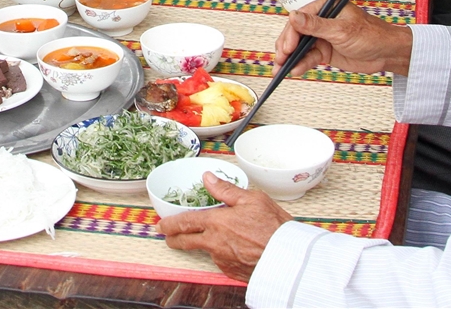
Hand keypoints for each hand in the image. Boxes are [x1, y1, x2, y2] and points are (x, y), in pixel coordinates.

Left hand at [159, 173, 291, 281]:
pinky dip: (223, 253)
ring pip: (206, 250)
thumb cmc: (274, 227)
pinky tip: (234, 247)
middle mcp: (215, 243)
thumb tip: (208, 178)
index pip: (185, 223)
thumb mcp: (252, 199)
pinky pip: (222, 260)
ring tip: (213, 237)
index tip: (162, 224)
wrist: (288, 257)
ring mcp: (223, 260)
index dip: (170, 224)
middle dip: (174, 239)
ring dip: (204, 244)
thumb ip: (226, 190)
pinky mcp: (232, 272)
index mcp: (217, 223)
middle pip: (186, 242)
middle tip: (168, 237)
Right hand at [274, 0, 414, 76]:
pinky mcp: (325, 50)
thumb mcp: (341, 30)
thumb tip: (294, 16)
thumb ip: (316, 25)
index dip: (290, 33)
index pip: (300, 18)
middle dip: (286, 47)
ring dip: (290, 58)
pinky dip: (301, 64)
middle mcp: (321, 20)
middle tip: (280, 60)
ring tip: (282, 69)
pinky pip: (308, 57)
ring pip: (299, 47)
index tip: (286, 47)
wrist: (387, 53)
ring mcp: (322, 36)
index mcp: (325, 6)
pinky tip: (295, 70)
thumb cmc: (371, 35)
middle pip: (296, 33)